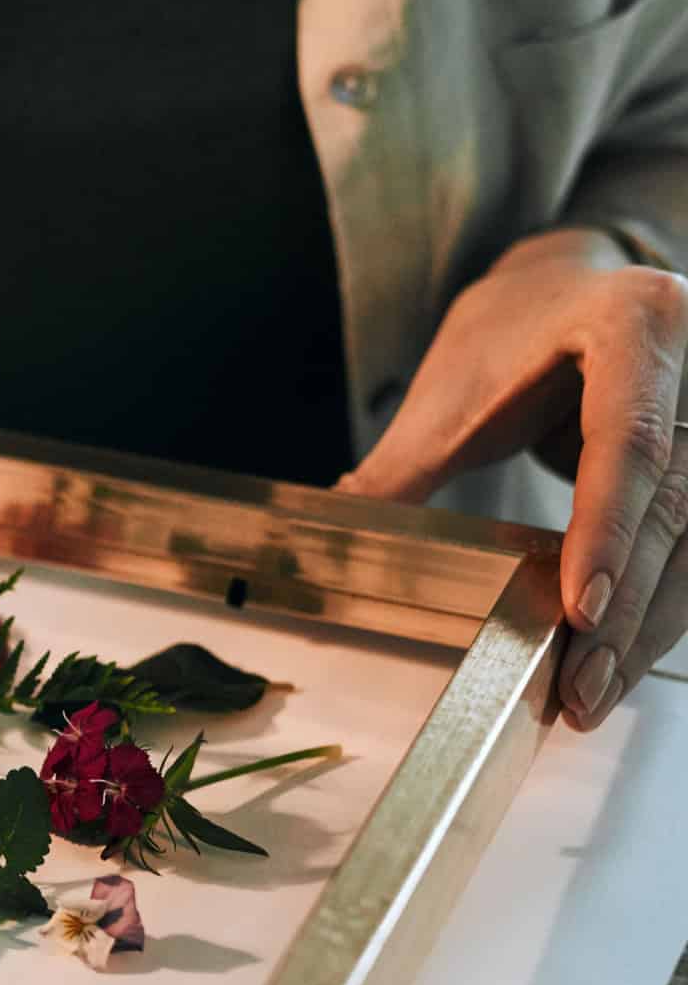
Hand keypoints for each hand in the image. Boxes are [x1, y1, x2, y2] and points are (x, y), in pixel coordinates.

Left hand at [339, 227, 687, 730]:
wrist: (565, 291)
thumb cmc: (508, 334)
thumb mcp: (449, 394)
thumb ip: (398, 468)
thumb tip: (330, 534)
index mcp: (633, 323)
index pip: (628, 439)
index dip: (608, 527)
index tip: (584, 608)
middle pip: (675, 504)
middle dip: (626, 609)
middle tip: (581, 689)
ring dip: (648, 625)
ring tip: (593, 694)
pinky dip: (658, 603)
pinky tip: (623, 657)